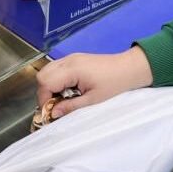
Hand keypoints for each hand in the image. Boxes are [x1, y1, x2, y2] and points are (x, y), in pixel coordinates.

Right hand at [35, 46, 152, 120]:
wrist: (130, 68)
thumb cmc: (114, 84)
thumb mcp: (93, 100)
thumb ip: (71, 106)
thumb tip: (53, 114)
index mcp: (71, 69)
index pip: (45, 82)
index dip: (44, 99)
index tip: (51, 112)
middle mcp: (68, 60)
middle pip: (42, 74)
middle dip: (44, 92)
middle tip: (56, 105)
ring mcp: (70, 58)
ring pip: (48, 70)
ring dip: (50, 86)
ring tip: (62, 99)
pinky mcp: (74, 59)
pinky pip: (57, 68)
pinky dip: (57, 80)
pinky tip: (68, 90)